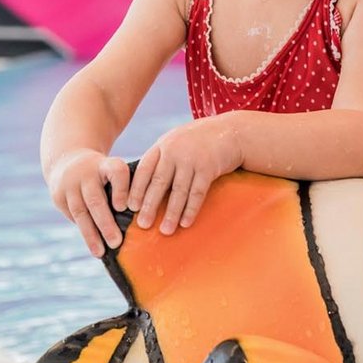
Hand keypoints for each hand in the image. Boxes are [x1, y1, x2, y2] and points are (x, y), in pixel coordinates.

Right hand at [47, 149, 133, 254]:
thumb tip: (143, 218)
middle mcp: (86, 173)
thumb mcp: (113, 171)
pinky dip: (83, 232)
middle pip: (96, 199)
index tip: (125, 208)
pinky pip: (72, 217)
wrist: (67, 161)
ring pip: (80, 212)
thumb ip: (128, 188)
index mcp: (106, 165)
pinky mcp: (58, 196)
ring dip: (91, 235)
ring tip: (101, 252)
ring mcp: (70, 184)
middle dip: (106, 223)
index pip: (116, 172)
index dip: (121, 189)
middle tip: (117, 242)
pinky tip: (92, 245)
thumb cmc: (102, 173)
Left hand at [127, 116, 241, 234]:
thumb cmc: (200, 140)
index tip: (130, 207)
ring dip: (171, 213)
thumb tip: (143, 187)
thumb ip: (161, 159)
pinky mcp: (209, 167)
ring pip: (178, 190)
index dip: (136, 189)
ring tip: (165, 230)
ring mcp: (192, 159)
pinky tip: (185, 223)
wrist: (232, 131)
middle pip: (159, 181)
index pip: (144, 169)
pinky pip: (197, 193)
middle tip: (143, 224)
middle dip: (150, 205)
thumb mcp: (176, 141)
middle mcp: (175, 151)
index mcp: (162, 145)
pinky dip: (191, 209)